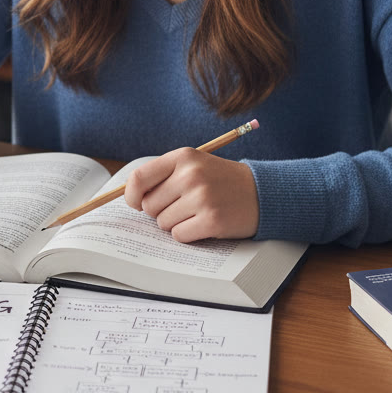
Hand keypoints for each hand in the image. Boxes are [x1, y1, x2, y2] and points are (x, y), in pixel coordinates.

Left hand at [122, 148, 258, 242]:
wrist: (260, 192)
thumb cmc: (220, 180)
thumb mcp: (193, 164)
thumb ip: (163, 175)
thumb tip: (130, 196)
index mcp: (183, 157)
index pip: (139, 177)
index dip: (131, 195)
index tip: (136, 203)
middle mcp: (190, 174)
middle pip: (149, 206)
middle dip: (160, 211)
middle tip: (181, 206)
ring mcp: (201, 197)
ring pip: (163, 223)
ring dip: (176, 223)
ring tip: (197, 212)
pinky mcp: (211, 220)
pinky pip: (179, 235)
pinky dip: (188, 234)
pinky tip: (204, 223)